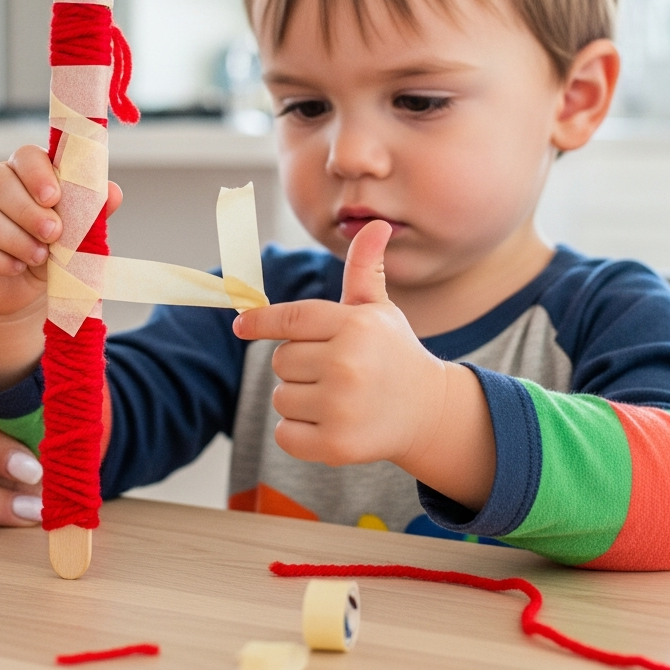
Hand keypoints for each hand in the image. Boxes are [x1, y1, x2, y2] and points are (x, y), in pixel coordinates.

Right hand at [0, 144, 121, 386]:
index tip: (54, 197)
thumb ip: (91, 212)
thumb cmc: (50, 253)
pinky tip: (14, 267)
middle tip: (53, 233)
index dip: (38, 173)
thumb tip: (113, 192)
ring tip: (38, 256)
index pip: (25, 157)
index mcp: (23, 173)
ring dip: (12, 236)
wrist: (22, 294)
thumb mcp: (75, 235)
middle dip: (28, 210)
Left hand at [233, 220, 495, 510]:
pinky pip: (285, 433)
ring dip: (298, 399)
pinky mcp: (336, 445)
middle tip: (333, 369)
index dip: (260, 322)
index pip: (290, 320)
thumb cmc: (393, 353)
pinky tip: (331, 423)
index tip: (241, 326)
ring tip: (336, 396)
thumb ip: (364, 268)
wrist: (428, 412)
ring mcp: (341, 406)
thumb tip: (375, 225)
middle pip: (281, 360)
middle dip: (298, 364)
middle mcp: (347, 363)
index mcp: (355, 325)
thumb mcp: (379, 309)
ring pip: (281, 397)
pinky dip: (298, 432)